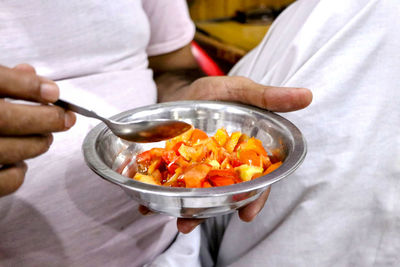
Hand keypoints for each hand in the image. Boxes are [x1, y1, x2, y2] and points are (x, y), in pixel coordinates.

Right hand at [0, 64, 75, 196]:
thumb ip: (0, 80)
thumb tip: (31, 75)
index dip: (28, 86)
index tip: (53, 92)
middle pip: (8, 118)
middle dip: (45, 119)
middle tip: (63, 117)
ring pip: (11, 150)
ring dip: (37, 143)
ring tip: (44, 136)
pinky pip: (4, 181)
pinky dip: (18, 172)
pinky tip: (18, 161)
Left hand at [145, 75, 311, 232]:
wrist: (180, 90)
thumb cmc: (215, 92)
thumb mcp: (239, 90)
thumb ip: (267, 97)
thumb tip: (306, 95)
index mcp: (245, 153)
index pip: (257, 179)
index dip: (256, 196)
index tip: (248, 213)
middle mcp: (224, 166)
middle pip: (225, 193)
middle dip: (214, 209)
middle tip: (193, 223)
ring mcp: (199, 169)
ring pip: (199, 195)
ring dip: (188, 209)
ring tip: (177, 220)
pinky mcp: (177, 168)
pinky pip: (173, 186)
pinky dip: (162, 196)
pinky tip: (149, 205)